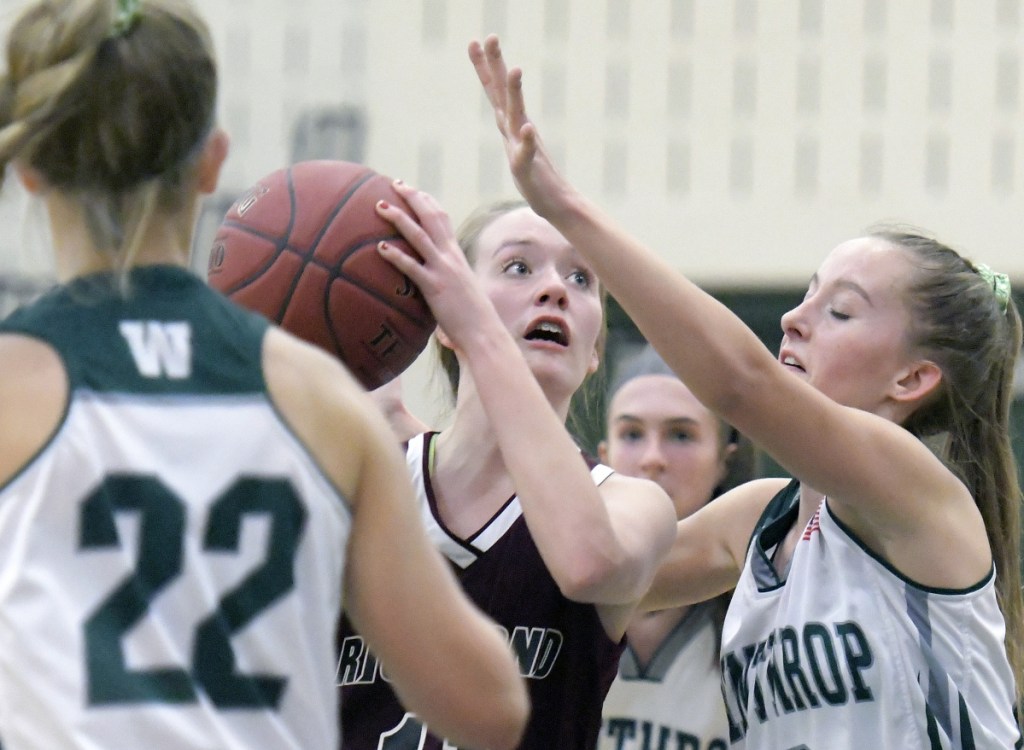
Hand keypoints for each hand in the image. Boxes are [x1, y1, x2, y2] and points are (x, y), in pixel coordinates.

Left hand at [374, 182, 500, 355]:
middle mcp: (450, 257)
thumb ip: (444, 282)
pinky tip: (380, 248)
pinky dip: (397, 256)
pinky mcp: (435, 288)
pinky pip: (412, 268)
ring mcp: (443, 271)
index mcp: (456, 255)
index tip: (410, 189)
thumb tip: (428, 286)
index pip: (442, 218)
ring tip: (380, 206)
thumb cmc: (471, 319)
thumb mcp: (459, 292)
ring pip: (419, 236)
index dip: (425, 201)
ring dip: (399, 218)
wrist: (484, 333)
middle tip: (393, 183)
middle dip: (412, 197)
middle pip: (431, 217)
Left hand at [468, 35, 574, 219]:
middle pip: (503, 93)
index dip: (485, 66)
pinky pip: (527, 154)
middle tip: (492, 36)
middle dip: (497, 65)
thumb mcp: (519, 155)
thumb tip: (515, 121)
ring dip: (516, 94)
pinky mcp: (528, 169)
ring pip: (517, 116)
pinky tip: (527, 128)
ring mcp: (523, 148)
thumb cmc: (535, 180)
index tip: (476, 40)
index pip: (494, 91)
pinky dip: (527, 141)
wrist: (555, 203)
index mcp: (510, 126)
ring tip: (515, 70)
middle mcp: (517, 130)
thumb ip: (516, 137)